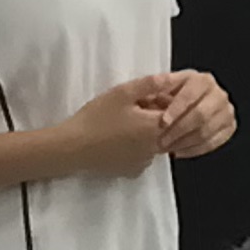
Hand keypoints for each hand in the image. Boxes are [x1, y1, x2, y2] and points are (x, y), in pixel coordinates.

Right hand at [56, 76, 179, 180]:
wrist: (74, 147)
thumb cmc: (97, 118)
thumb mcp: (122, 93)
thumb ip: (149, 84)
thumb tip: (170, 79)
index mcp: (156, 127)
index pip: (176, 112)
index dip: (164, 100)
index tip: (148, 96)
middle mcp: (155, 148)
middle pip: (168, 128)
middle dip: (157, 115)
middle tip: (135, 106)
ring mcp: (144, 162)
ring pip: (156, 141)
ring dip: (148, 130)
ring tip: (125, 121)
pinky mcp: (132, 170)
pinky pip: (144, 155)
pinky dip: (139, 145)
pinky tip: (121, 138)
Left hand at [157, 69, 236, 160]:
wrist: (174, 113)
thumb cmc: (163, 99)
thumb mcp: (155, 87)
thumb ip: (153, 83)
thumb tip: (156, 82)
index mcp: (201, 80)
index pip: (191, 94)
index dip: (177, 109)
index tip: (163, 122)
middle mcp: (216, 93)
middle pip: (201, 114)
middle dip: (179, 130)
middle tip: (163, 140)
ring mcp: (225, 111)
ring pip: (207, 131)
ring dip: (184, 142)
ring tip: (168, 146)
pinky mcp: (228, 127)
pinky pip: (213, 143)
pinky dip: (194, 149)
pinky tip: (180, 150)